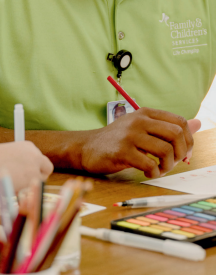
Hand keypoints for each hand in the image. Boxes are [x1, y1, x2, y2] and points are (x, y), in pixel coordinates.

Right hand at [0, 141, 52, 191]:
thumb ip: (20, 162)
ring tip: (10, 184)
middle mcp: (35, 154)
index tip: (25, 174)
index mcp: (28, 146)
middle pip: (46, 168)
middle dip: (38, 176)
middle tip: (25, 183)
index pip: (39, 159)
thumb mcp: (7, 156)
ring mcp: (35, 167)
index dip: (33, 168)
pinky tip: (9, 187)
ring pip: (39, 181)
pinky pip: (32, 191)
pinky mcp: (32, 180)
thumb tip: (24, 174)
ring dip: (29, 186)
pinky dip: (23, 193)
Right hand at [80, 108, 199, 178]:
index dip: (188, 139)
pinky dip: (154, 172)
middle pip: (176, 134)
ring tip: (159, 169)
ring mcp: (130, 135)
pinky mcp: (122, 151)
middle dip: (180, 153)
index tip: (182, 153)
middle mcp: (138, 121)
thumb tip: (198, 123)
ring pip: (165, 150)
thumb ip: (168, 127)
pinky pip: (150, 164)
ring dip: (167, 165)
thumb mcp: (141, 127)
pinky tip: (148, 172)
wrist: (87, 147)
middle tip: (171, 162)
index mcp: (145, 113)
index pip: (179, 121)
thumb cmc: (117, 139)